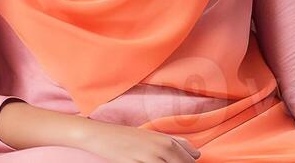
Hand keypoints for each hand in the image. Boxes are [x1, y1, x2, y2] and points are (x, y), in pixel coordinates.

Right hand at [72, 118, 200, 162]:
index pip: (190, 160)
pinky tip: (140, 162)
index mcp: (168, 142)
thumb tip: (196, 154)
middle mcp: (161, 150)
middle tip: (158, 160)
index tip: (176, 162)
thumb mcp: (152, 136)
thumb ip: (176, 144)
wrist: (99, 135)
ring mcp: (148, 160)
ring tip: (147, 159)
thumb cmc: (126, 136)